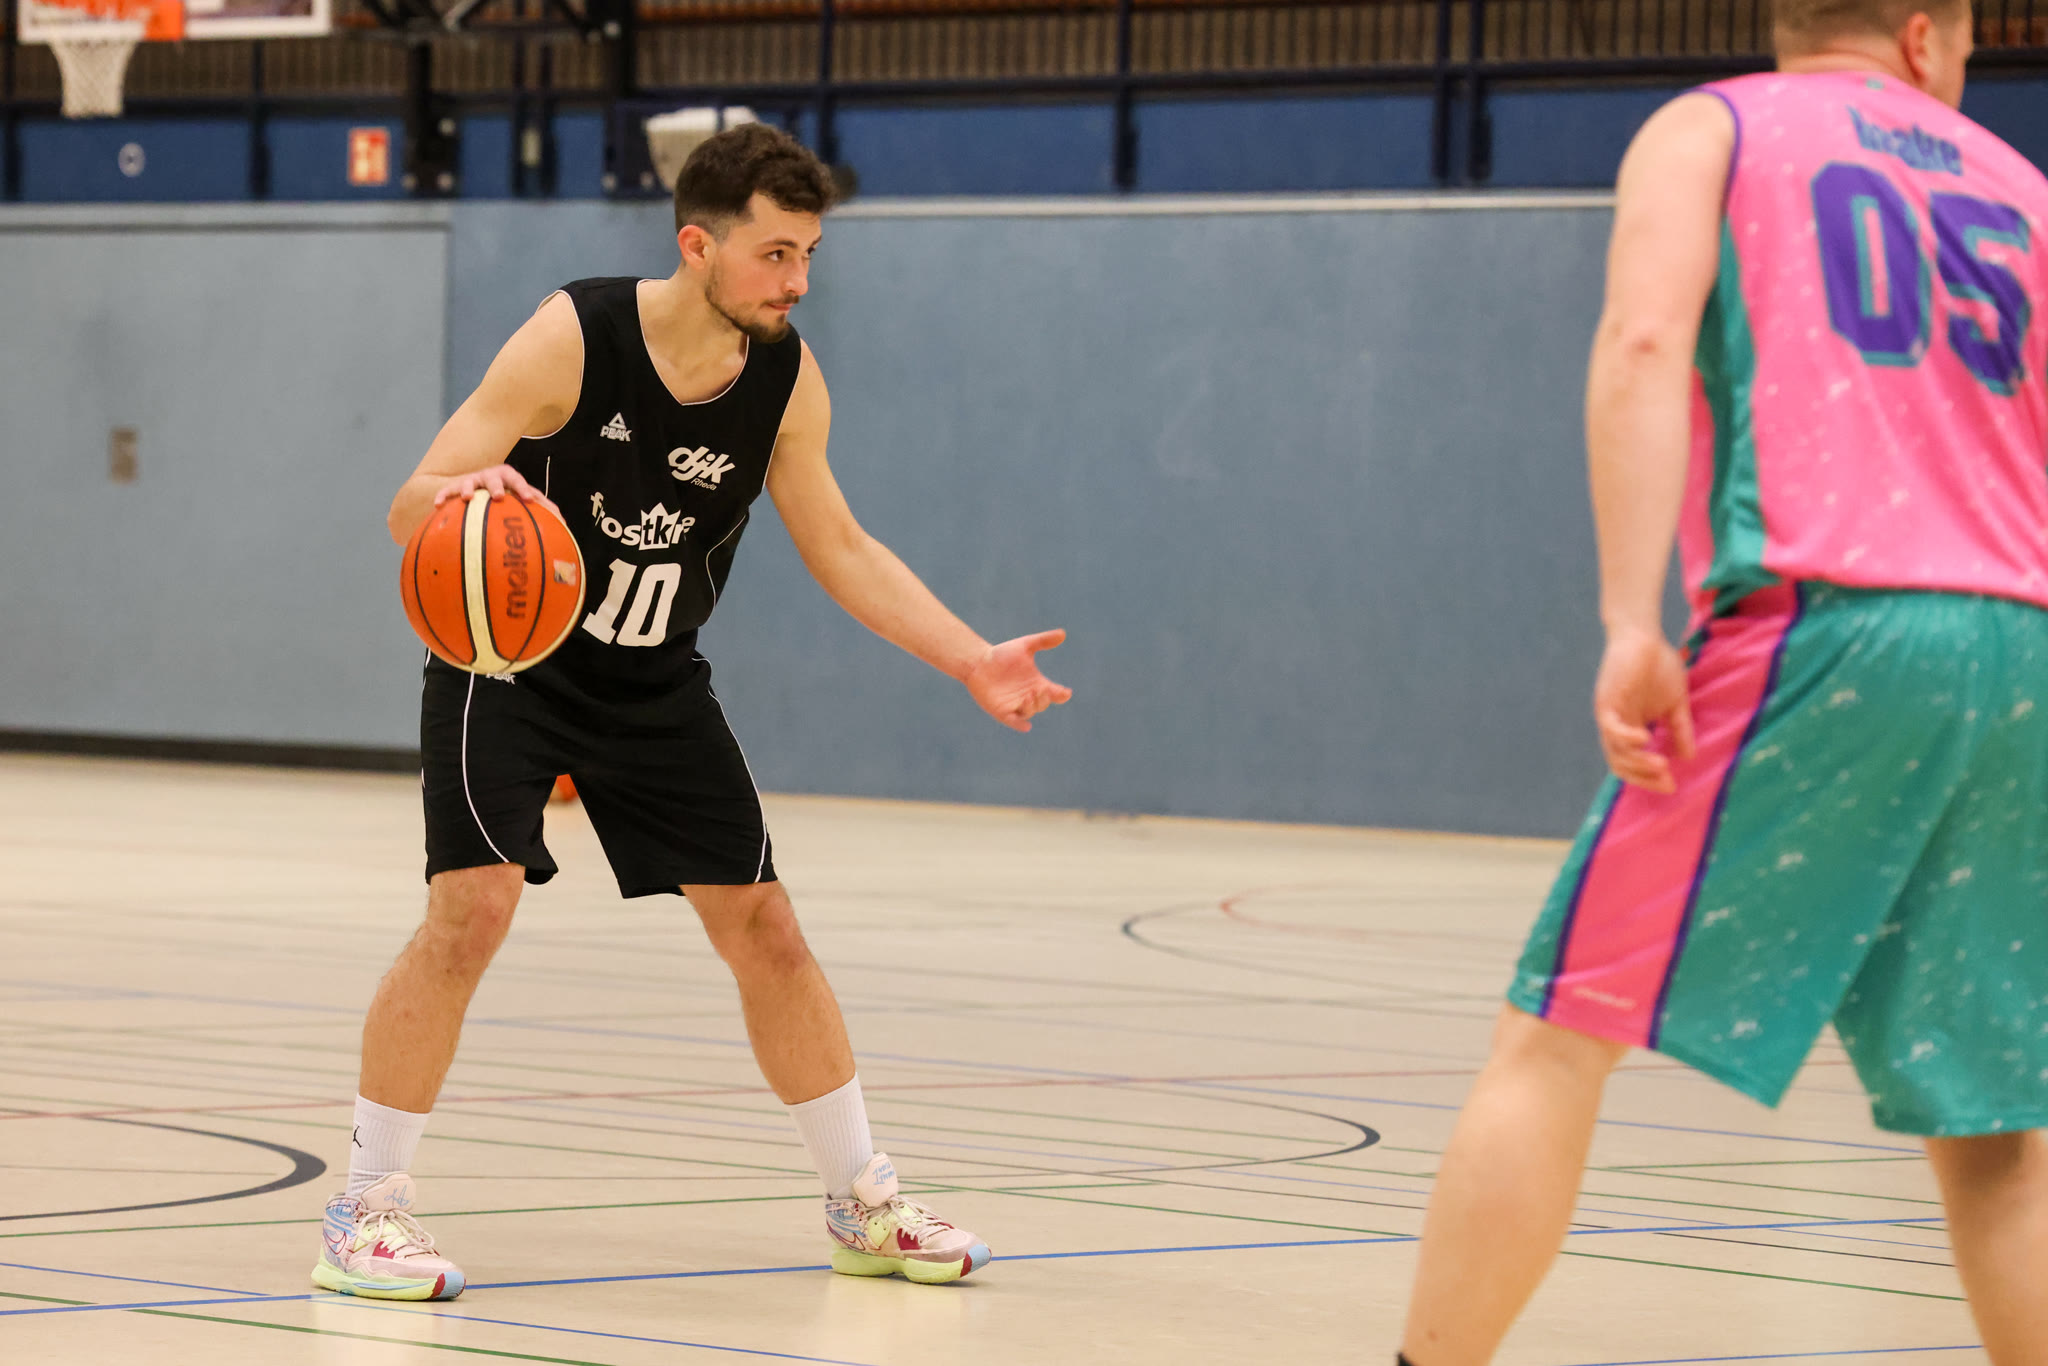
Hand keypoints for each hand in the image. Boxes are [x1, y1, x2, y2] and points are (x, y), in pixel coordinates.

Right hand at [432, 464, 559, 516]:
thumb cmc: (507, 496)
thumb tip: (564, 523)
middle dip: (496, 485)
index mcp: (508, 479)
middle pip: (494, 477)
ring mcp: (472, 481)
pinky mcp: (454, 487)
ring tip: (467, 497)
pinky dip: (442, 496)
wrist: (477, 487)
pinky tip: (437, 506)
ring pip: (469, 481)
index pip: (518, 480)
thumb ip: (542, 509)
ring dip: (468, 488)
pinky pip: (446, 492)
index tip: (529, 499)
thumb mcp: (522, 500)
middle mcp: (490, 477)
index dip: (523, 488)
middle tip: (499, 496)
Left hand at [964, 630, 1073, 732]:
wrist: (978, 661)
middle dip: (1044, 699)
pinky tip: (1026, 726)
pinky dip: (1020, 725)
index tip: (1065, 693)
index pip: (1055, 693)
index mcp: (1037, 684)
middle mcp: (1028, 697)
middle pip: (1043, 704)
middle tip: (1041, 689)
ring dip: (1032, 707)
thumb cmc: (1002, 655)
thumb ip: (1043, 641)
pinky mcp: (1001, 711)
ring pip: (1030, 712)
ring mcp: (1015, 705)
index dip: (1061, 695)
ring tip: (1029, 697)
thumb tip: (1063, 634)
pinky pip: (1013, 721)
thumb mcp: (1024, 646)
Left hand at [1592, 626, 1695, 794]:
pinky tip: (1645, 740)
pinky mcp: (1606, 701)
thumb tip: (1688, 757)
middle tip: (1667, 781)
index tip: (1672, 784)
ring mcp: (1610, 715)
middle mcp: (1617, 727)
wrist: (1643, 635)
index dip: (1649, 778)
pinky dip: (1626, 737)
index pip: (1633, 764)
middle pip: (1621, 764)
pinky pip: (1610, 727)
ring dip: (1638, 762)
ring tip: (1661, 765)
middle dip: (1644, 777)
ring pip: (1616, 751)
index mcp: (1631, 730)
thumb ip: (1680, 729)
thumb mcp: (1675, 703)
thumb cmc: (1657, 666)